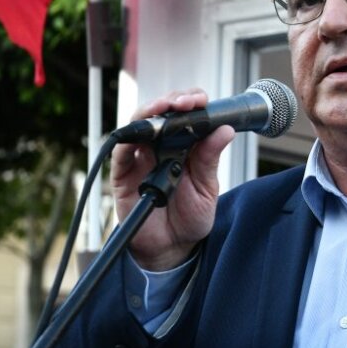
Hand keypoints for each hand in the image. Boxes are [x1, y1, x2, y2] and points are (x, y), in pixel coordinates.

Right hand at [112, 89, 234, 270]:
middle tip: (185, 102)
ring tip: (163, 108)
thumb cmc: (190, 217)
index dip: (192, 100)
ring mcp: (141, 156)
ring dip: (149, 111)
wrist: (171, 247)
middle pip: (161, 111)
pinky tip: (140, 134)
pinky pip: (120, 151)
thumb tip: (226, 130)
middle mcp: (162, 145)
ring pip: (139, 124)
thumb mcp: (207, 188)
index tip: (201, 100)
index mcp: (187, 145)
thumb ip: (211, 159)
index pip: (187, 113)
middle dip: (171, 100)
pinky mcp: (123, 173)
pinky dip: (127, 139)